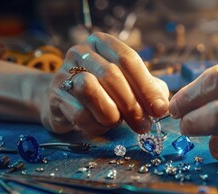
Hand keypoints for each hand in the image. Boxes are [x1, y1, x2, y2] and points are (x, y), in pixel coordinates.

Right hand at [41, 32, 168, 135]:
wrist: (63, 100)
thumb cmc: (102, 91)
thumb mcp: (128, 83)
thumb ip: (148, 89)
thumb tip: (162, 106)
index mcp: (102, 43)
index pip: (128, 59)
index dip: (146, 87)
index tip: (160, 110)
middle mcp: (81, 52)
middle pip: (112, 75)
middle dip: (132, 105)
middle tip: (143, 126)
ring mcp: (64, 73)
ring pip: (90, 89)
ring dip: (110, 113)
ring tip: (116, 122)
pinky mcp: (55, 97)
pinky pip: (79, 114)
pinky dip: (95, 126)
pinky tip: (100, 126)